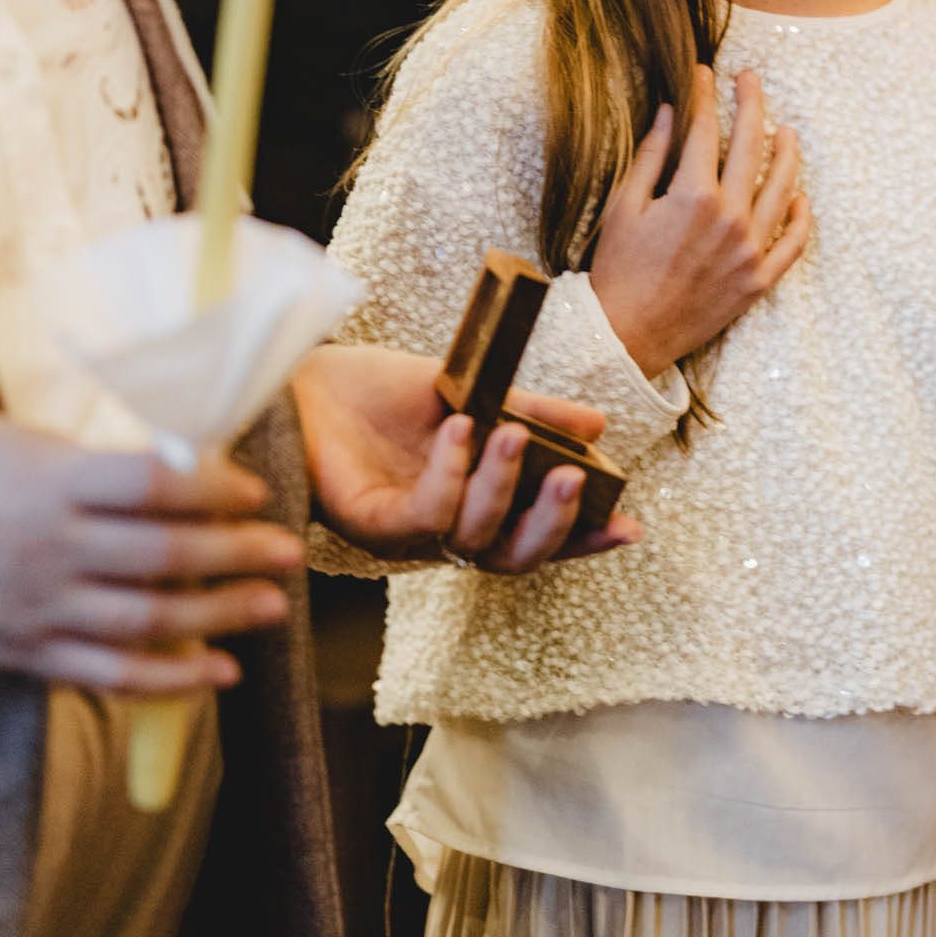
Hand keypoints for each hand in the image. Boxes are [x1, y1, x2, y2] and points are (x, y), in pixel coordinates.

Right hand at [0, 416, 302, 693]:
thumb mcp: (28, 444)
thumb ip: (100, 460)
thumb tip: (189, 465)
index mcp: (50, 482)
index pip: (151, 484)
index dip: (213, 487)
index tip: (255, 491)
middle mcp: (47, 548)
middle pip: (161, 554)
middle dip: (236, 553)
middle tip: (291, 550)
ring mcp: (38, 607)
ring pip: (146, 620)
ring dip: (219, 616)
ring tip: (273, 606)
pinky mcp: (29, 652)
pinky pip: (109, 674)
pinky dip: (171, 680)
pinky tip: (220, 672)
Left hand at [293, 343, 640, 573]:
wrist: (306, 380)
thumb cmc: (379, 393)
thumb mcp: (472, 394)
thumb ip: (533, 413)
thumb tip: (598, 426)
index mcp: (476, 502)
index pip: (539, 535)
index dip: (585, 538)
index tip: (630, 525)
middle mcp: (446, 529)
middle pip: (513, 557)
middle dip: (553, 524)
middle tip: (578, 478)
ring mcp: (410, 532)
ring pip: (473, 537)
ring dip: (502, 487)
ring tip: (512, 433)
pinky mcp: (371, 523)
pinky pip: (424, 515)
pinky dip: (449, 474)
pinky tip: (460, 430)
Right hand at [590, 66, 810, 375]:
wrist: (625, 335)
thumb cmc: (618, 270)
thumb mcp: (625, 206)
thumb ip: (652, 156)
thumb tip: (671, 112)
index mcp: (694, 196)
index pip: (706, 130)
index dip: (706, 96)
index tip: (705, 74)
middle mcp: (730, 219)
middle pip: (751, 148)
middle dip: (751, 105)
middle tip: (750, 80)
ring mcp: (749, 251)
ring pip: (782, 189)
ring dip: (786, 154)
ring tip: (787, 131)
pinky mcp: (758, 281)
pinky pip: (792, 245)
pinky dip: (800, 219)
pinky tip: (800, 197)